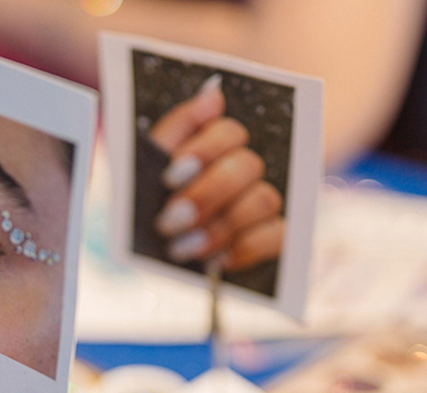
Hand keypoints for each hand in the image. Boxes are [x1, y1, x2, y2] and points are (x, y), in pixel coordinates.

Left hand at [149, 77, 284, 270]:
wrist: (148, 259)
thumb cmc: (148, 207)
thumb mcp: (149, 167)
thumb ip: (177, 130)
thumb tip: (213, 96)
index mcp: (215, 147)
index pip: (229, 131)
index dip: (203, 151)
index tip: (170, 178)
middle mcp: (245, 169)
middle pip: (247, 166)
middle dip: (206, 195)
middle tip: (169, 222)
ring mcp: (263, 203)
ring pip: (265, 200)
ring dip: (221, 226)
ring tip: (182, 248)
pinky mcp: (276, 237)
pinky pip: (279, 236)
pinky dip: (245, 249)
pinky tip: (216, 261)